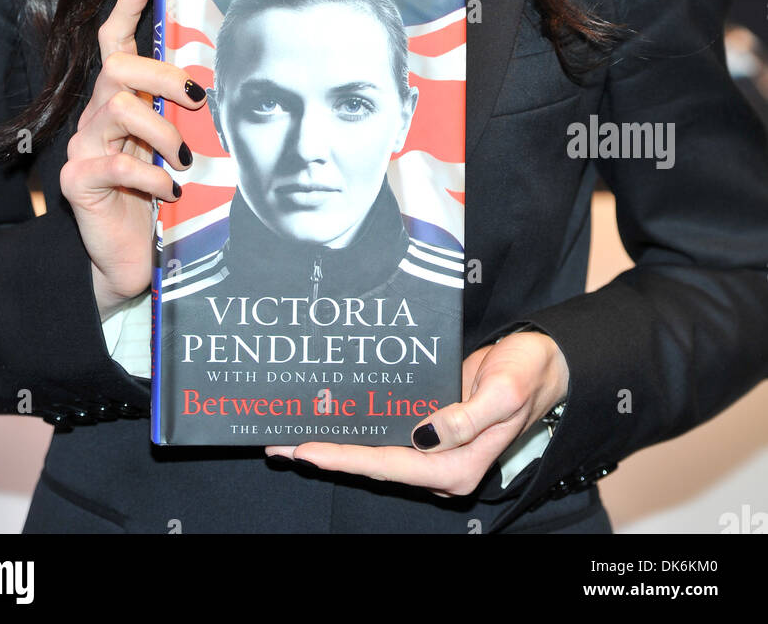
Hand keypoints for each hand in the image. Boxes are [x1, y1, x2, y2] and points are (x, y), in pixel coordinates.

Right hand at [59, 0, 208, 318]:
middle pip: (118, 68)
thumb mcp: (177, 150)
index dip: (124, 11)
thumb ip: (184, 118)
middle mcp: (96, 118)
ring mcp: (83, 149)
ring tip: (185, 159)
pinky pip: (114, 164)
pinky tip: (170, 190)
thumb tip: (215, 89)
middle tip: (197, 98)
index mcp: (121, 103)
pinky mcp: (78, 182)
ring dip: (161, 131)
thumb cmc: (160, 200)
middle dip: (163, 75)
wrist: (129, 259)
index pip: (113, 44)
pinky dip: (150, 175)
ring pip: (117, 109)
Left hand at [264, 331, 568, 495]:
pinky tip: (332, 416)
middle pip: (374, 464)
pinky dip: (359, 425)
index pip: (391, 465)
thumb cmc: (527, 374)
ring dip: (336, 442)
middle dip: (328, 455)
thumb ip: (467, 417)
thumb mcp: (504, 392)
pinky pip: (388, 430)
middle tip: (281, 445)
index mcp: (459, 464)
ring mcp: (435, 445)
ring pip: (376, 450)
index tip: (309, 449)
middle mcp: (441, 462)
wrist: (545, 362)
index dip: (347, 458)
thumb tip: (424, 433)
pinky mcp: (431, 425)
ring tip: (291, 434)